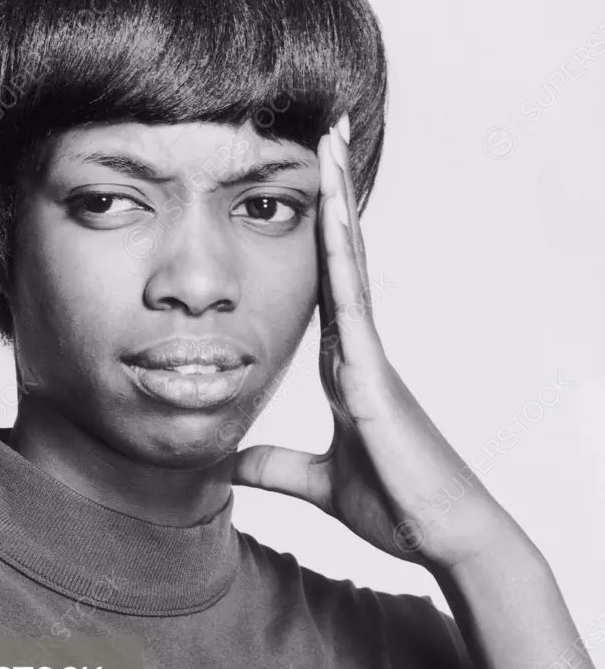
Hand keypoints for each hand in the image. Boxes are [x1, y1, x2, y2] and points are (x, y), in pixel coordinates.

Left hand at [231, 116, 522, 572]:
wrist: (441, 536)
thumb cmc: (394, 506)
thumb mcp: (314, 482)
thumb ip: (273, 467)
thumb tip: (227, 464)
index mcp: (344, 367)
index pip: (322, 286)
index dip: (312, 234)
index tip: (301, 186)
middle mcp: (357, 349)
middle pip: (339, 257)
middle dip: (331, 195)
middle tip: (323, 132)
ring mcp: (368, 355)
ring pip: (348, 263)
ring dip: (337, 201)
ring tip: (330, 140)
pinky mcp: (373, 374)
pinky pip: (351, 302)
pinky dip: (341, 254)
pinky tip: (332, 210)